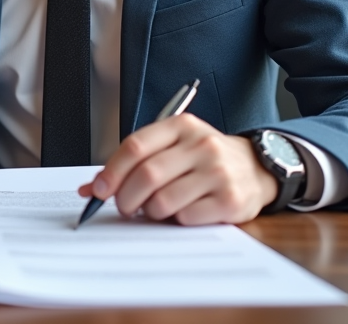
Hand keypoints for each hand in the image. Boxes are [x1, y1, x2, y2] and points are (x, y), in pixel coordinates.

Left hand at [77, 114, 277, 224]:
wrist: (256, 168)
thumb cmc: (204, 159)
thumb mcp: (172, 148)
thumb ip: (133, 163)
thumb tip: (91, 188)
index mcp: (181, 126)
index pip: (135, 146)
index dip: (111, 171)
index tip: (99, 190)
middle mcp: (201, 145)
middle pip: (146, 175)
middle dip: (126, 197)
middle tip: (124, 207)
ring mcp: (218, 172)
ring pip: (163, 200)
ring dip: (150, 212)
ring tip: (155, 209)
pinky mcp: (230, 200)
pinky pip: (186, 217)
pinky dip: (176, 220)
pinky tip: (182, 212)